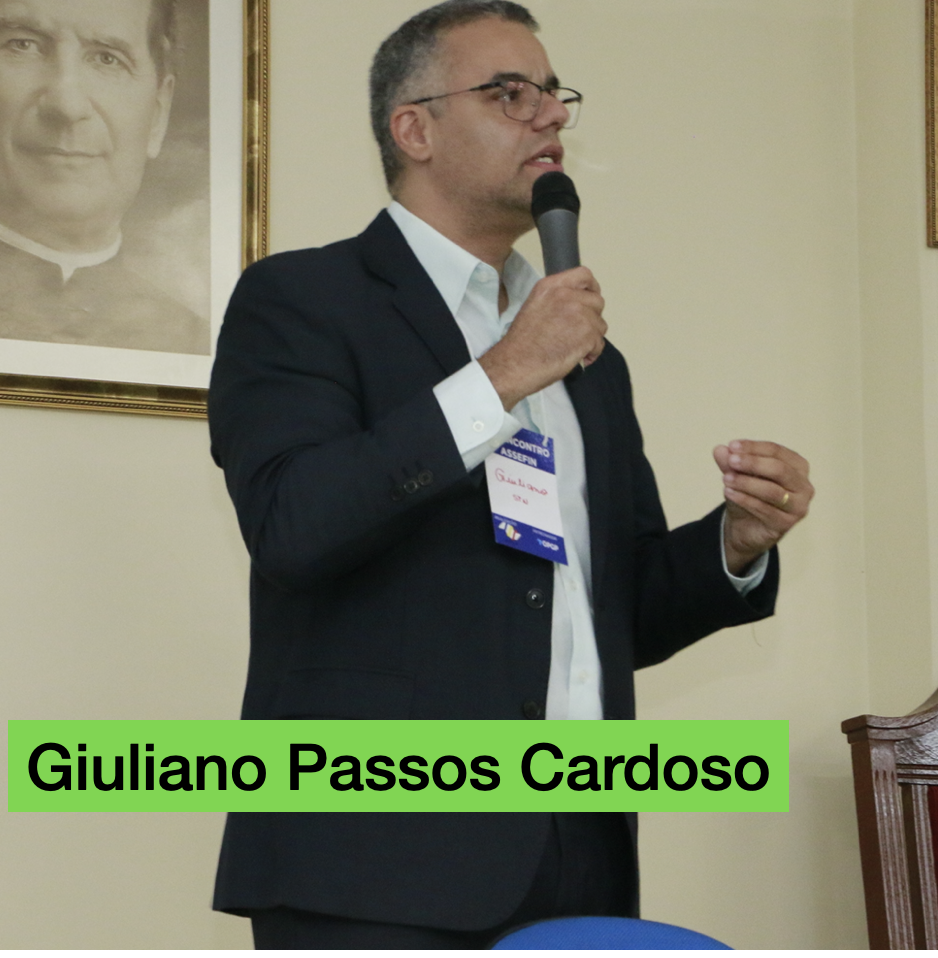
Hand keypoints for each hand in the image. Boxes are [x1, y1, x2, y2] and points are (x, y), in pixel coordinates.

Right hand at [478, 266, 605, 409]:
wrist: (516, 364)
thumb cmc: (521, 342)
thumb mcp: (535, 306)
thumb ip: (556, 300)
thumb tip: (576, 305)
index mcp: (552, 286)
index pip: (584, 275)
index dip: (592, 288)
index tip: (590, 299)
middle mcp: (567, 295)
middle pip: (597, 301)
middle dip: (592, 317)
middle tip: (579, 331)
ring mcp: (580, 314)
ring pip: (600, 324)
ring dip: (591, 337)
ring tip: (574, 347)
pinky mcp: (588, 334)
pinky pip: (599, 343)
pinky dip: (591, 353)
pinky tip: (577, 358)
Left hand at [713, 440, 813, 574]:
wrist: (745, 527)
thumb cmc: (748, 495)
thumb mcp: (737, 475)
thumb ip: (730, 462)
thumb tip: (720, 449)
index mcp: (797, 466)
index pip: (777, 451)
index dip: (754, 447)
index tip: (732, 446)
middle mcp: (803, 486)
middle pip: (779, 470)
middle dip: (753, 463)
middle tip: (731, 461)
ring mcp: (798, 506)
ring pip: (772, 491)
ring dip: (747, 483)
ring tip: (726, 478)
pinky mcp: (786, 524)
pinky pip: (765, 509)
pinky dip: (745, 499)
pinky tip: (729, 493)